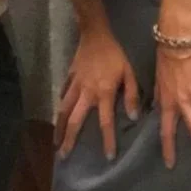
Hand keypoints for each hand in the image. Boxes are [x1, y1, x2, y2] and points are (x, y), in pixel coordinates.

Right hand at [57, 27, 140, 159]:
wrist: (94, 34)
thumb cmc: (115, 54)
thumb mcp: (129, 73)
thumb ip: (132, 95)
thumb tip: (134, 117)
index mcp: (103, 93)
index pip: (105, 122)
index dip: (108, 140)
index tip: (108, 156)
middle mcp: (86, 93)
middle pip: (75, 120)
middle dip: (70, 139)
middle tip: (65, 155)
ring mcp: (75, 86)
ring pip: (64, 110)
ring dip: (59, 127)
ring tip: (56, 141)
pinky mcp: (69, 78)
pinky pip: (63, 95)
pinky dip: (61, 107)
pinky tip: (59, 115)